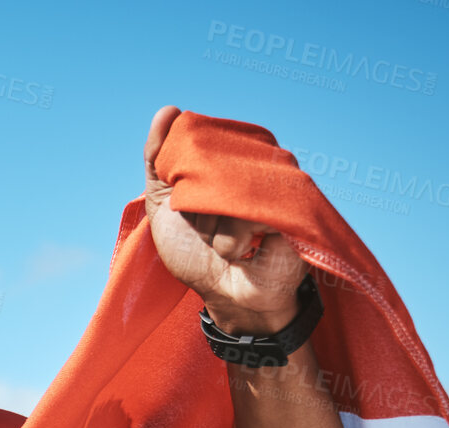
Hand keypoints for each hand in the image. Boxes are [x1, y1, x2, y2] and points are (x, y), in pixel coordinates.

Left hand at [142, 107, 304, 335]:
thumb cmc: (197, 253)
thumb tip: (167, 110)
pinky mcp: (290, 208)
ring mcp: (275, 183)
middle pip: (207, 169)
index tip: (184, 210)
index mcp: (228, 161)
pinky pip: (242, 217)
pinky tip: (245, 253)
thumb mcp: (165, 204)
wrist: (227, 297)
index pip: (196, 147)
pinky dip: (231, 242)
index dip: (181, 185)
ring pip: (221, 194)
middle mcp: (255, 165)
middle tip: (203, 230)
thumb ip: (158, 160)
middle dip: (194, 208)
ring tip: (226, 246)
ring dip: (211, 230)